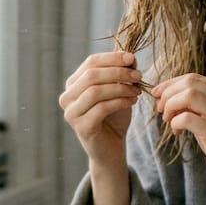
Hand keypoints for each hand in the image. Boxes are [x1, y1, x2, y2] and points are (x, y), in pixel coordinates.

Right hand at [59, 52, 142, 169]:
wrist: (112, 147)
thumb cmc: (114, 116)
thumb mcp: (119, 90)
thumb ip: (121, 73)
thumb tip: (130, 57)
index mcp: (73, 84)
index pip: (90, 62)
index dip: (112, 58)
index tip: (132, 59)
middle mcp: (67, 97)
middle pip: (91, 75)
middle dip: (118, 72)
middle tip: (138, 75)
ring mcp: (71, 113)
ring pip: (95, 91)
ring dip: (120, 87)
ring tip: (137, 90)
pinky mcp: (81, 127)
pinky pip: (101, 108)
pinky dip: (120, 102)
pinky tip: (132, 101)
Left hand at [152, 74, 205, 204]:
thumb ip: (198, 105)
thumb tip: (167, 95)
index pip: (194, 77)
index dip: (171, 84)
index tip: (158, 94)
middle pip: (189, 82)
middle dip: (168, 93)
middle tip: (160, 109)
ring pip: (188, 95)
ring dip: (170, 105)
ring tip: (168, 120)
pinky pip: (186, 117)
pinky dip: (175, 122)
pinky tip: (177, 131)